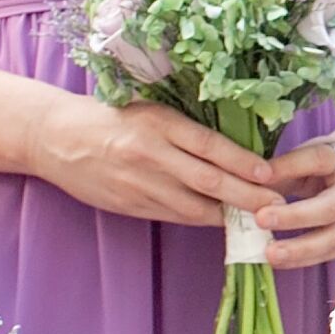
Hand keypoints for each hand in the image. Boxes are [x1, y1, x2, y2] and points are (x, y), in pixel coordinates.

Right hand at [22, 92, 290, 228]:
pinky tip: (224, 222)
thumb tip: (238, 149)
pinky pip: (174, 215)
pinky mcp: (129, 205)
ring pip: (193, 206)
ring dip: (229, 215)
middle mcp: (149, 153)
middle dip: (247, 196)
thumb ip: (186, 130)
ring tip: (260, 219)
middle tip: (277, 205)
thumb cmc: (112, 118)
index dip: (242, 162)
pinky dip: (202, 219)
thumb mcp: (150, 111)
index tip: (271, 174)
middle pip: (207, 180)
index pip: (209, 145)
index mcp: (158, 122)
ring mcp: (138, 183)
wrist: (57, 138)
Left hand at [256, 131, 334, 271]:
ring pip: (334, 238)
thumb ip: (280, 171)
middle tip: (261, 220)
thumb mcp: (304, 157)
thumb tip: (247, 188)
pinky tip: (279, 261)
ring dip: (300, 249)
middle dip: (294, 217)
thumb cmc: (323, 165)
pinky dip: (303, 259)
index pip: (318, 159)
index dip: (288, 167)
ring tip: (270, 254)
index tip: (258, 177)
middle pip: (330, 206)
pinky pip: (330, 254)